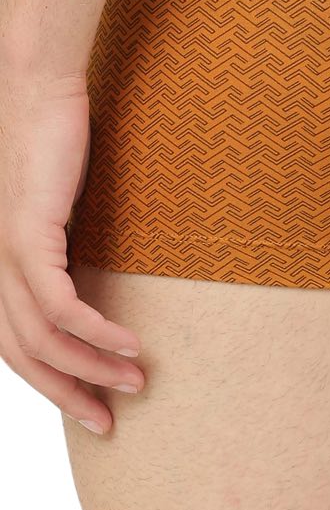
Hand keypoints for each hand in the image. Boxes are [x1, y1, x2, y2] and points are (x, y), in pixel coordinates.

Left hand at [0, 67, 143, 432]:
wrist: (34, 88)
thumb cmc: (50, 140)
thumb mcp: (56, 207)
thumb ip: (62, 247)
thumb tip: (92, 279)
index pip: (15, 347)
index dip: (52, 384)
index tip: (93, 408)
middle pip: (24, 356)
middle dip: (68, 394)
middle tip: (109, 421)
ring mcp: (4, 254)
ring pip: (42, 339)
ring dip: (91, 368)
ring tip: (136, 381)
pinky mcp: (27, 236)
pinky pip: (60, 306)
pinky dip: (95, 333)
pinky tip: (129, 344)